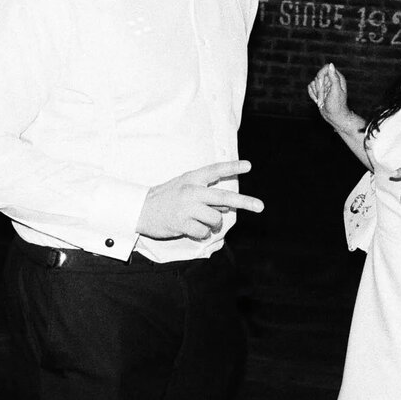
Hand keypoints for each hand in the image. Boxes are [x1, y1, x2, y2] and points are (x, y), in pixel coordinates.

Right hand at [136, 160, 263, 240]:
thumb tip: (229, 204)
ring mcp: (186, 208)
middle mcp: (191, 191)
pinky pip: (203, 232)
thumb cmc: (166, 198)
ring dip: (214, 224)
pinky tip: (191, 229)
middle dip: (245, 202)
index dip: (232, 167)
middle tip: (261, 206)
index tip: (249, 165)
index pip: (215, 170)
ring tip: (203, 223)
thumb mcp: (185, 187)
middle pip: (224, 196)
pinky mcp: (181, 224)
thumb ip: (206, 193)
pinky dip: (202, 234)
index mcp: (192, 178)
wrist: (139, 209)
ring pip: (215, 218)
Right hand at [307, 63, 352, 127]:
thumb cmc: (337, 105)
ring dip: (316, 93)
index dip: (321, 75)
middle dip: (319, 88)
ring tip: (322, 100)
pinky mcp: (319, 91)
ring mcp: (325, 86)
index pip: (326, 68)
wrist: (334, 117)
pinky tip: (318, 101)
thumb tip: (331, 65)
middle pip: (318, 76)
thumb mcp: (336, 91)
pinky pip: (310, 87)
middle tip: (324, 97)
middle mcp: (331, 80)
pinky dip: (312, 95)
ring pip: (313, 82)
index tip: (322, 85)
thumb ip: (334, 78)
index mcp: (338, 78)